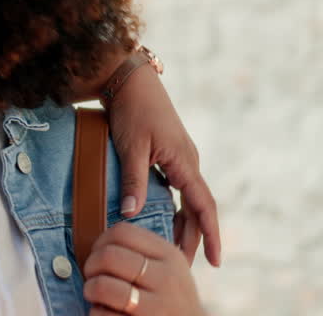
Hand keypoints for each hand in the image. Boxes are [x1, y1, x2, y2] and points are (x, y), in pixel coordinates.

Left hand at [84, 222, 204, 315]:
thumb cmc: (170, 298)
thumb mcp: (166, 269)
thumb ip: (139, 252)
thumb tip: (98, 244)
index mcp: (169, 255)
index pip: (123, 232)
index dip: (101, 241)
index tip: (99, 254)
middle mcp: (166, 277)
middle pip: (108, 256)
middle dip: (91, 266)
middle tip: (93, 276)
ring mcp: (158, 305)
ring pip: (102, 285)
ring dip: (90, 290)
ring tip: (96, 296)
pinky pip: (102, 313)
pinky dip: (96, 312)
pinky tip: (107, 313)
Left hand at [103, 61, 220, 266]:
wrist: (129, 80)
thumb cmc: (132, 110)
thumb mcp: (131, 146)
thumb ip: (133, 180)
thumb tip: (131, 214)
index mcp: (184, 163)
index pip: (203, 206)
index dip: (210, 234)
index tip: (215, 260)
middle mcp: (187, 163)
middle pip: (196, 208)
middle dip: (194, 237)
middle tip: (187, 265)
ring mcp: (178, 158)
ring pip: (186, 199)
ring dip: (183, 223)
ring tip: (173, 249)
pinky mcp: (167, 154)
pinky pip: (176, 188)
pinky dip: (172, 207)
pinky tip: (160, 220)